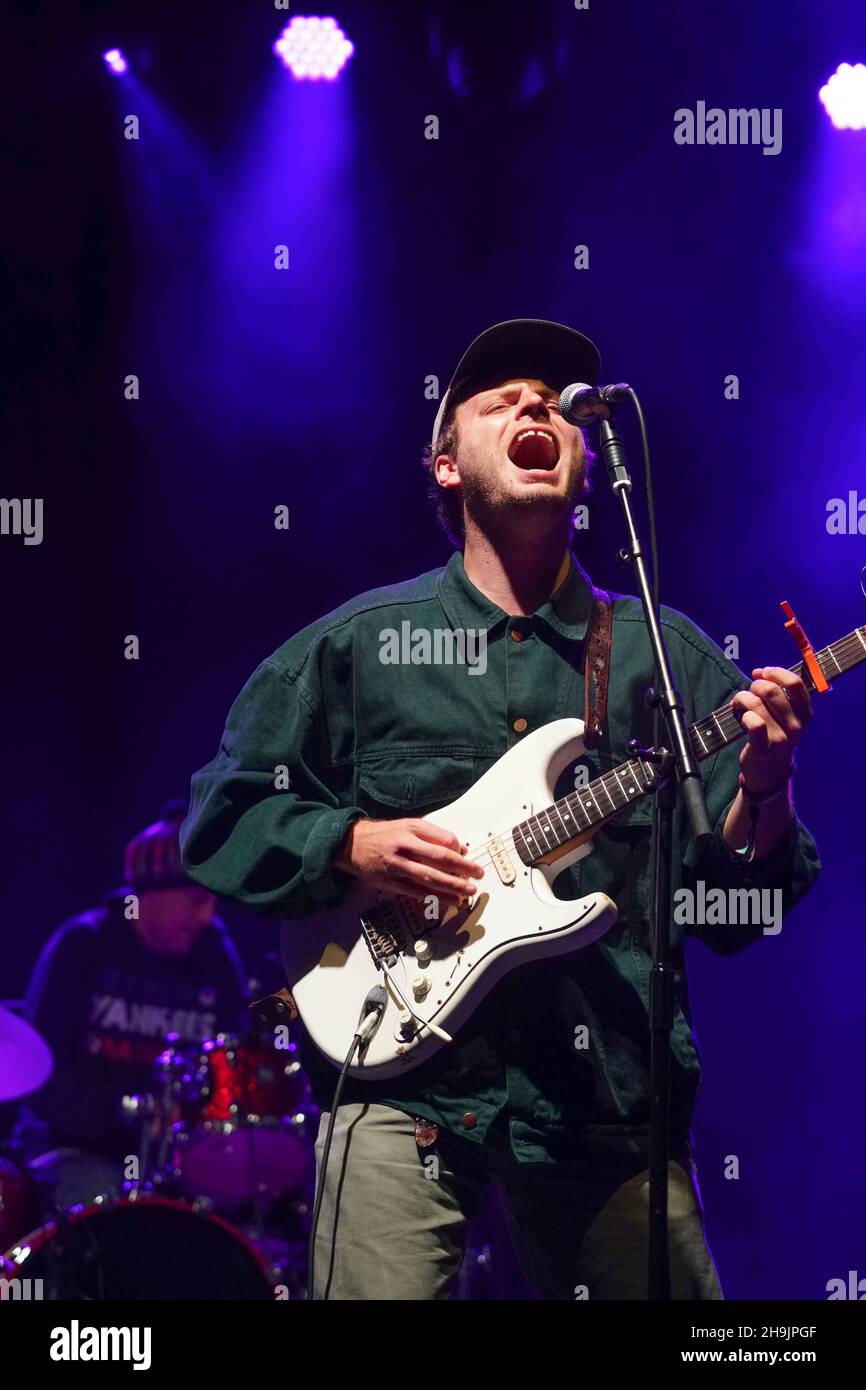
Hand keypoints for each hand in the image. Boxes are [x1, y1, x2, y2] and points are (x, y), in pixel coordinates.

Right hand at [335, 817, 484, 905]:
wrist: (352, 844)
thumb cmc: (385, 834)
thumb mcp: (409, 825)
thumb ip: (435, 835)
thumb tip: (461, 849)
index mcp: (411, 829)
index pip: (443, 840)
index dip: (459, 850)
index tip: (468, 858)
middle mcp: (404, 847)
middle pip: (440, 859)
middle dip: (463, 869)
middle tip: (478, 875)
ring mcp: (397, 866)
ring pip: (430, 878)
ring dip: (452, 887)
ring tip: (468, 892)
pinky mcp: (391, 883)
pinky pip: (417, 892)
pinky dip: (436, 897)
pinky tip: (450, 900)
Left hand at [730, 666, 812, 793]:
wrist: (770, 772)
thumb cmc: (775, 736)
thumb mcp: (786, 716)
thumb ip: (778, 693)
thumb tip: (759, 672)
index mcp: (805, 713)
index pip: (795, 683)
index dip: (775, 673)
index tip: (762, 673)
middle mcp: (796, 725)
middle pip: (772, 690)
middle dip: (755, 686)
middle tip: (749, 692)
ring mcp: (781, 737)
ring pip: (757, 703)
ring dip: (743, 697)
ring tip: (739, 702)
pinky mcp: (764, 746)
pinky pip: (753, 722)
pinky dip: (743, 713)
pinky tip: (739, 715)